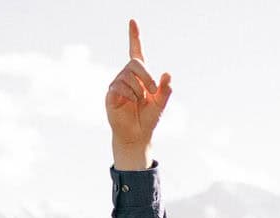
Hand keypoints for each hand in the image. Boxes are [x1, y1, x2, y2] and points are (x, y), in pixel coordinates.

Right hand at [105, 20, 171, 169]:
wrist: (137, 135)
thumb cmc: (148, 118)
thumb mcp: (161, 104)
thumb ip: (165, 90)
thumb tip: (168, 74)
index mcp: (140, 75)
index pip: (135, 51)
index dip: (134, 36)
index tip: (133, 21)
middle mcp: (127, 75)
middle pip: (135, 63)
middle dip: (147, 76)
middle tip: (153, 91)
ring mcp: (117, 83)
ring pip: (129, 77)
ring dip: (139, 91)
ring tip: (140, 102)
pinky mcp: (111, 93)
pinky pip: (121, 87)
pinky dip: (130, 96)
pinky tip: (130, 104)